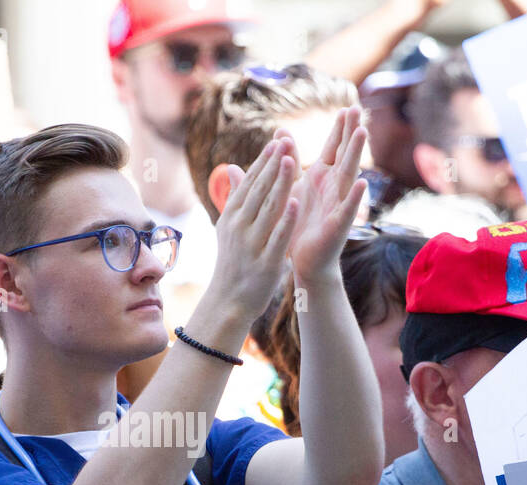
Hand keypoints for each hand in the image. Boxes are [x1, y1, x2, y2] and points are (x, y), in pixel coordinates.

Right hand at [204, 134, 300, 324]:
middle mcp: (238, 227)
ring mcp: (251, 244)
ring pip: (268, 209)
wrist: (229, 301)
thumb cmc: (234, 262)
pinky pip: (277, 237)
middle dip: (273, 165)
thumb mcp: (229, 228)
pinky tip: (297, 203)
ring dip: (280, 184)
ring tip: (292, 161)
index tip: (277, 142)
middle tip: (286, 142)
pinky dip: (286, 220)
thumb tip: (234, 169)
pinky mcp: (265, 262)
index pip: (249, 184)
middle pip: (259, 191)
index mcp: (231, 217)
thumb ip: (236, 198)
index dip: (264, 162)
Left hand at [286, 107, 368, 280]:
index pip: (333, 148)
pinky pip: (347, 210)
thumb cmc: (299, 224)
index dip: (340, 129)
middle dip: (350, 132)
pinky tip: (361, 185)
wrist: (304, 262)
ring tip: (362, 133)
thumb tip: (279, 131)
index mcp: (321, 178)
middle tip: (357, 108)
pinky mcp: (337, 226)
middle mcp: (333, 188)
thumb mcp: (290, 186)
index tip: (347, 106)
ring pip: (348, 176)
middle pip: (344, 155)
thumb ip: (287, 160)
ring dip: (355, 155)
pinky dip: (354, 198)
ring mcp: (338, 205)